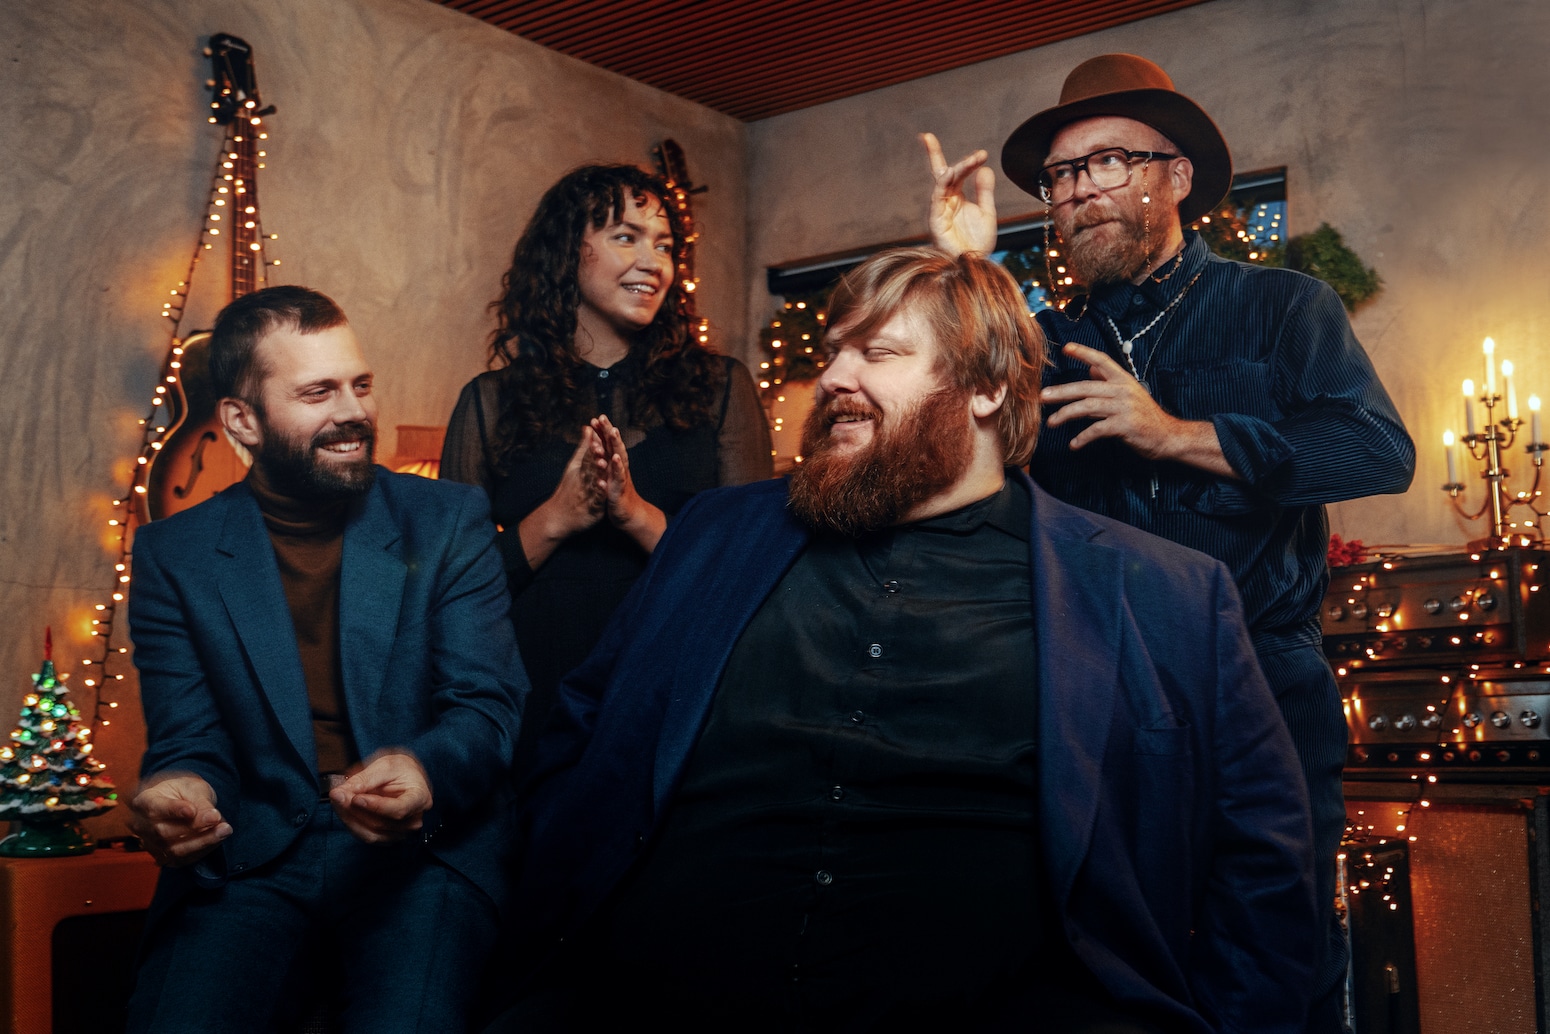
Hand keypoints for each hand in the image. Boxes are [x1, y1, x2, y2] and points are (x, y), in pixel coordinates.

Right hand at [128, 772, 230, 866]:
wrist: (182, 803)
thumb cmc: (184, 792)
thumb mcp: (193, 788)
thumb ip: (201, 803)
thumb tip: (212, 818)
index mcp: (144, 801)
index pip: (154, 808)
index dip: (173, 810)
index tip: (192, 810)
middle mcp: (141, 825)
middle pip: (163, 831)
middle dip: (194, 827)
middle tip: (217, 818)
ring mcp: (151, 844)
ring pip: (174, 849)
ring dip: (202, 841)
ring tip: (224, 830)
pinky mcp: (164, 858)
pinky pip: (183, 859)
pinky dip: (203, 850)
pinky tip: (218, 838)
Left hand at [329, 751, 432, 844]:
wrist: (405, 776)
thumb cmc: (400, 769)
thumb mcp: (385, 765)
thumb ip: (366, 778)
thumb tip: (345, 791)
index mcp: (420, 798)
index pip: (398, 809)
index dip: (375, 806)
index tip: (355, 798)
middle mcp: (413, 819)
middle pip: (381, 823)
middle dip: (354, 810)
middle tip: (336, 794)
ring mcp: (401, 831)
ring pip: (370, 832)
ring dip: (349, 817)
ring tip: (337, 799)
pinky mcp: (388, 836)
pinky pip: (366, 835)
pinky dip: (351, 823)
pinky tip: (343, 809)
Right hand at [518, 429, 606, 568]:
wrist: (558, 517)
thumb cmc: (569, 490)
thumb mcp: (574, 466)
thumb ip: (583, 447)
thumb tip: (588, 427)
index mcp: (581, 469)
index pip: (588, 453)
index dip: (593, 441)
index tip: (597, 428)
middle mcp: (583, 479)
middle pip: (589, 465)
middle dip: (595, 453)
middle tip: (599, 442)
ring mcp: (587, 493)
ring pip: (593, 481)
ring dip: (597, 472)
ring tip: (602, 462)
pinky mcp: (592, 507)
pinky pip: (596, 499)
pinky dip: (598, 493)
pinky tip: (602, 487)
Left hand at [592, 416, 665, 552]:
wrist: (628, 513)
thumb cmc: (617, 491)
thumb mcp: (610, 471)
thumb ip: (606, 454)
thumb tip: (601, 440)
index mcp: (615, 463)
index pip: (610, 444)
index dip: (604, 431)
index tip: (597, 417)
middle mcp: (619, 469)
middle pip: (616, 448)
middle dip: (610, 435)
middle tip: (605, 420)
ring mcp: (620, 480)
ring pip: (617, 464)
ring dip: (614, 452)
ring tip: (611, 440)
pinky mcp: (618, 493)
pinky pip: (615, 483)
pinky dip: (612, 476)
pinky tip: (608, 470)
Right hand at [923, 132, 997, 256]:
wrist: (974, 265)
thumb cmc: (978, 243)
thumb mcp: (987, 213)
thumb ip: (985, 191)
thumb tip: (985, 168)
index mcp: (956, 197)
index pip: (953, 173)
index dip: (958, 160)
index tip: (978, 152)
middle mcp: (945, 201)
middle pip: (939, 172)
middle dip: (931, 153)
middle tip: (926, 136)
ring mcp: (939, 210)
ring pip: (941, 182)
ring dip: (955, 169)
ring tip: (972, 160)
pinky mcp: (935, 220)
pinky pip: (937, 197)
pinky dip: (945, 184)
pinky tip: (955, 173)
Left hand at [1041, 343, 1236, 476]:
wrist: (1168, 436)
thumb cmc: (1145, 416)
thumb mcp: (1129, 394)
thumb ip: (1108, 381)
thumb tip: (1089, 367)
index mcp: (1123, 380)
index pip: (1102, 361)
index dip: (1084, 353)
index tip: (1066, 348)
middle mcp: (1123, 390)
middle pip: (1086, 387)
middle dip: (1062, 391)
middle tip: (1042, 397)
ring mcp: (1124, 408)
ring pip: (1088, 407)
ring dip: (1066, 414)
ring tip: (1051, 422)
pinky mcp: (1125, 426)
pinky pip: (1098, 430)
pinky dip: (1083, 437)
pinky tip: (1074, 444)